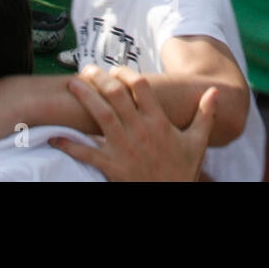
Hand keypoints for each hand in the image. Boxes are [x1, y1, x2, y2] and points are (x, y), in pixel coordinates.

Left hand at [48, 65, 215, 181]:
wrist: (171, 197)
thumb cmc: (183, 170)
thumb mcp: (198, 142)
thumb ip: (205, 114)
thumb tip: (214, 92)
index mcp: (158, 122)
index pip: (141, 87)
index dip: (126, 74)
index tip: (116, 70)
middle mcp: (139, 130)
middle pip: (115, 95)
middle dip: (99, 78)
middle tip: (88, 70)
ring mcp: (123, 147)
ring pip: (100, 115)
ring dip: (84, 97)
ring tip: (72, 84)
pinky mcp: (111, 166)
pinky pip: (86, 153)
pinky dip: (69, 144)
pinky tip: (54, 136)